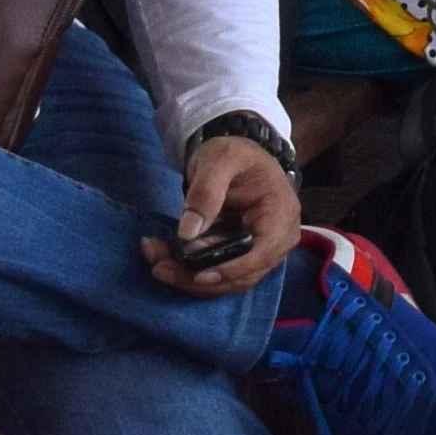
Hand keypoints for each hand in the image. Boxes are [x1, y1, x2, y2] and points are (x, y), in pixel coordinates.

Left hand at [149, 127, 296, 295]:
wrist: (234, 156)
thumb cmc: (234, 154)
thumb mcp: (219, 160)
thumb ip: (206, 192)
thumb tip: (188, 233)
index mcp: (280, 213)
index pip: (262, 253)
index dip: (231, 269)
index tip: (197, 274)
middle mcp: (277, 239)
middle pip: (241, 275)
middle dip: (197, 277)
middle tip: (158, 266)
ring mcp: (259, 251)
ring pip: (226, 280)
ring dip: (188, 277)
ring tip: (155, 259)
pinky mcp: (240, 257)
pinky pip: (217, 274)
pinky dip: (189, 271)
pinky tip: (164, 257)